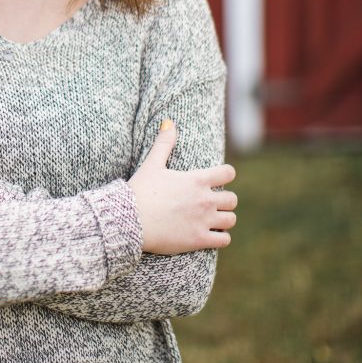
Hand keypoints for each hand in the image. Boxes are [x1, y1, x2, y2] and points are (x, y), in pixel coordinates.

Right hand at [127, 120, 236, 253]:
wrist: (129, 221)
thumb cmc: (140, 191)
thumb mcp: (152, 164)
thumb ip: (164, 144)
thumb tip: (169, 122)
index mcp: (196, 180)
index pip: (228, 173)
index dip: (226, 175)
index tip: (219, 179)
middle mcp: (205, 200)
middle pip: (232, 199)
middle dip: (225, 200)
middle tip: (212, 203)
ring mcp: (203, 221)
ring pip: (231, 220)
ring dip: (224, 219)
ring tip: (213, 220)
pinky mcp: (199, 240)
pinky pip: (224, 240)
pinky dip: (221, 238)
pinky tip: (211, 235)